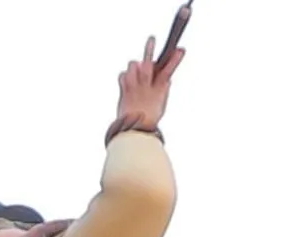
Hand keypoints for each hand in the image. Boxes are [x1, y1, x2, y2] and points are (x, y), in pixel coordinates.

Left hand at [113, 5, 190, 132]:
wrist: (135, 129)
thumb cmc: (150, 117)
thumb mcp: (161, 103)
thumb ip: (164, 88)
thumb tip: (167, 78)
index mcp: (159, 90)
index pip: (168, 71)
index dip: (175, 60)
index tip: (180, 50)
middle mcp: (147, 87)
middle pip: (148, 65)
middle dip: (150, 50)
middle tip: (152, 38)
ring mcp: (134, 88)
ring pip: (133, 66)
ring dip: (135, 65)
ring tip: (137, 70)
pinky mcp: (124, 90)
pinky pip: (123, 75)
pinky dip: (125, 76)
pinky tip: (128, 81)